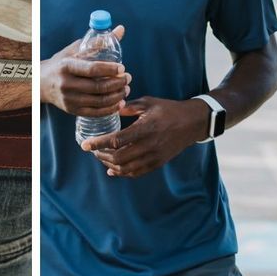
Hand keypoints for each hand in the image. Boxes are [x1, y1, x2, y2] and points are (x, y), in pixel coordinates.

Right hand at [40, 25, 130, 115]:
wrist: (41, 82)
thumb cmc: (61, 63)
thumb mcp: (75, 49)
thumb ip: (98, 41)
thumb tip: (121, 29)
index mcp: (67, 66)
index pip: (92, 69)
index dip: (110, 69)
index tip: (122, 68)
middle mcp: (66, 84)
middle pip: (98, 87)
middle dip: (118, 83)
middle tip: (128, 78)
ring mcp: (69, 99)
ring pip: (99, 101)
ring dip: (117, 96)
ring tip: (126, 89)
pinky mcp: (72, 110)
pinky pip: (96, 112)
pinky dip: (110, 108)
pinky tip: (120, 102)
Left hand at [81, 96, 208, 177]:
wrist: (192, 123)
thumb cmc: (168, 110)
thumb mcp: (148, 102)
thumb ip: (129, 107)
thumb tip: (111, 109)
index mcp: (145, 129)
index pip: (116, 140)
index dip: (98, 144)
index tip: (85, 144)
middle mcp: (149, 145)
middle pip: (118, 158)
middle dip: (101, 155)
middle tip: (92, 150)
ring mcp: (154, 156)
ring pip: (126, 168)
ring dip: (110, 165)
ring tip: (101, 157)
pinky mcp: (158, 163)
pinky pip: (137, 172)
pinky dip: (122, 173)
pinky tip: (112, 169)